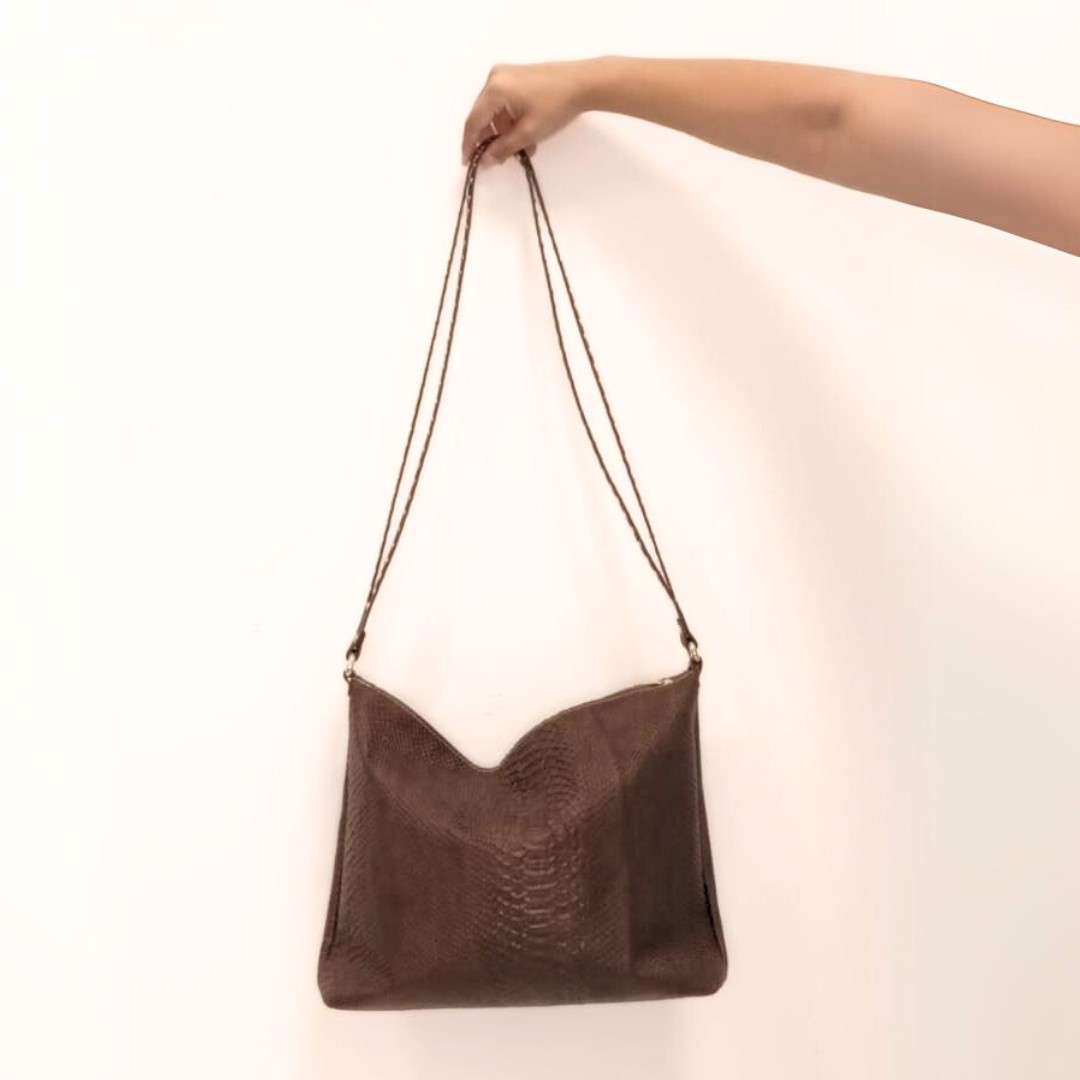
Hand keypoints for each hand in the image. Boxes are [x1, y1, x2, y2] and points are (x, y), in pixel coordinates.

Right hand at [460, 60, 593, 165]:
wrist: (582, 82)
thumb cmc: (556, 106)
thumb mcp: (528, 133)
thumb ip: (503, 148)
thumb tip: (486, 161)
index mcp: (495, 89)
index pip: (474, 121)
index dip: (469, 144)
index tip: (468, 162)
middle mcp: (495, 77)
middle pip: (482, 115)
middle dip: (490, 139)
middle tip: (497, 159)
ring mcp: (505, 73)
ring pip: (494, 110)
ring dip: (503, 131)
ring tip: (521, 149)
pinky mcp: (515, 75)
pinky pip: (504, 101)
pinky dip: (510, 119)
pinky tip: (523, 134)